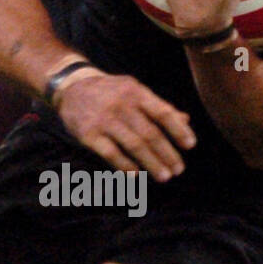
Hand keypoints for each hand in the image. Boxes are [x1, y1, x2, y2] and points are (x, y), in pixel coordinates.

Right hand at [54, 70, 195, 180]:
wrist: (71, 87)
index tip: (190, 146)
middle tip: (178, 169)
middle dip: (167, 153)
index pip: (162, 113)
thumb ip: (158, 106)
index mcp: (136, 92)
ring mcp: (104, 120)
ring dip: (151, 163)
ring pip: (133, 145)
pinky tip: (137, 176)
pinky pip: (111, 153)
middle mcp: (121, 105)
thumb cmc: (110, 92)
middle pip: (150, 133)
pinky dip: (125, 166)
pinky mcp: (88, 134)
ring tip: (164, 176)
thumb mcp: (134, 91)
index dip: (178, 130)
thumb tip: (185, 120)